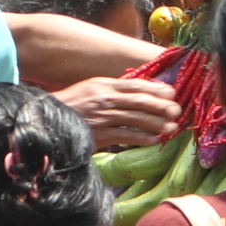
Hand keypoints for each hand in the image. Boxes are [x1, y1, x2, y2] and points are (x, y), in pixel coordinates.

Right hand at [51, 75, 180, 148]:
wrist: (47, 119)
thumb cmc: (72, 105)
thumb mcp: (91, 90)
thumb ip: (112, 91)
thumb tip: (138, 94)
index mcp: (104, 84)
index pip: (135, 85)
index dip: (155, 89)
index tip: (172, 93)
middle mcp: (105, 98)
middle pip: (139, 101)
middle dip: (160, 106)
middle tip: (177, 111)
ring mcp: (103, 117)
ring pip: (136, 119)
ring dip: (156, 124)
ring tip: (171, 128)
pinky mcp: (99, 134)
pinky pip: (126, 136)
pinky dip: (142, 138)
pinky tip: (154, 140)